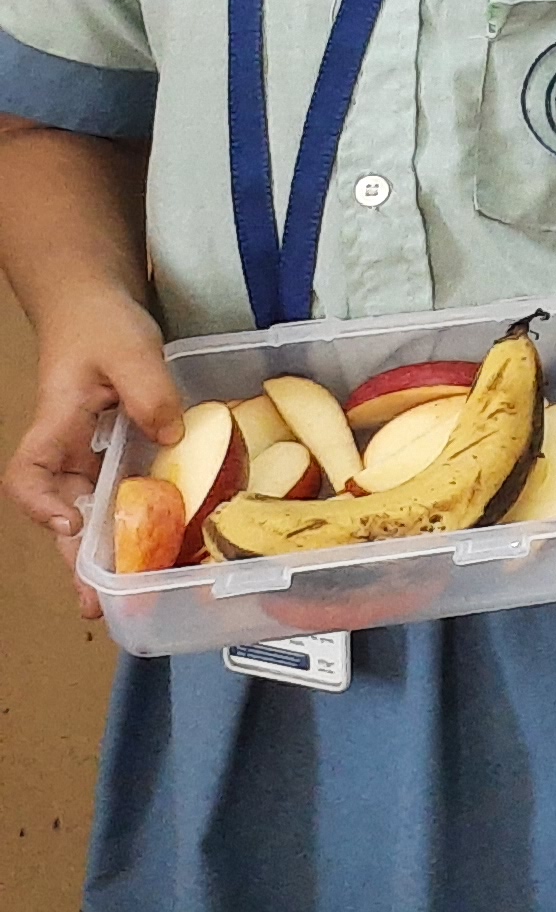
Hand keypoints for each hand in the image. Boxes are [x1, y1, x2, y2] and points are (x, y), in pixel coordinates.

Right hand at [7, 289, 179, 619]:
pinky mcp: (115, 451)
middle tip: (98, 606)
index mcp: (56, 426)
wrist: (93, 305)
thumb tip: (173, 437)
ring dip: (106, 552)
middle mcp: (66, 449)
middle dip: (77, 560)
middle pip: (61, 513)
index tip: (70, 522)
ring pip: (90, 513)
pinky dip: (134, 520)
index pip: (27, 476)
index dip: (41, 505)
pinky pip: (119, 493)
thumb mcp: (129, 348)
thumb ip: (149, 390)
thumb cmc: (101, 323)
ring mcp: (88, 454)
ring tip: (130, 595)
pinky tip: (162, 545)